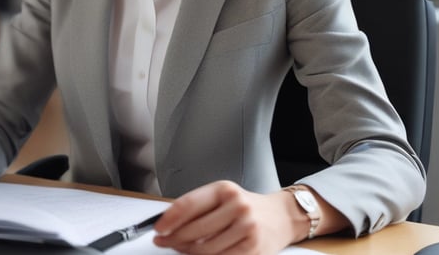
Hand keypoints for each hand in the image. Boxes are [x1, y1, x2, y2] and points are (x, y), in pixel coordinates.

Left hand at [152, 181, 298, 254]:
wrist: (281, 217)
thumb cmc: (247, 206)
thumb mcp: (223, 197)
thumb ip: (197, 206)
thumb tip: (168, 221)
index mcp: (225, 190)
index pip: (188, 204)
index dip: (169, 219)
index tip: (158, 228)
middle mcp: (237, 206)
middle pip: (194, 229)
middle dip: (173, 239)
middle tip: (163, 241)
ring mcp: (246, 228)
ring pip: (205, 249)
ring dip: (188, 251)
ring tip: (181, 248)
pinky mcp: (252, 249)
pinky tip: (199, 254)